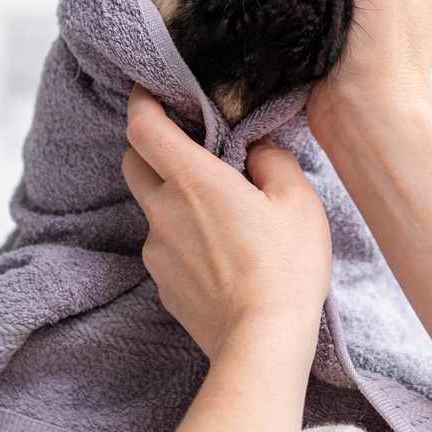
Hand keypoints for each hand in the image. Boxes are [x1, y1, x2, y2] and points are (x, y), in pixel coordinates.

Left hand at [122, 84, 331, 360]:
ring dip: (172, 197)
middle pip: (134, 162)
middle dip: (150, 146)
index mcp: (192, 180)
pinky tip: (218, 251)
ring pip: (151, 207)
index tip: (150, 90)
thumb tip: (256, 148)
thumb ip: (272, 159)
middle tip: (186, 145)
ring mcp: (158, 250)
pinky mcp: (162, 283)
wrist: (263, 341)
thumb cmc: (284, 268)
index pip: (143, 127)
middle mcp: (163, 210)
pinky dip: (181, 237)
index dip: (141, 101)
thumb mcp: (297, 199)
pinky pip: (164, 246)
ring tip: (218, 210)